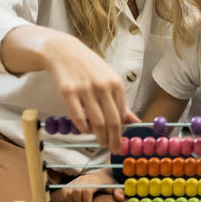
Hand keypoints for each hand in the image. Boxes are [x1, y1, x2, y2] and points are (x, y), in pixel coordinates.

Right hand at [43, 32, 140, 151]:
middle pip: (112, 121)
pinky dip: (83, 128)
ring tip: (101, 142)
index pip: (122, 114)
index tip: (122, 142)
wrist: (64, 52)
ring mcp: (85, 89)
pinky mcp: (68, 92)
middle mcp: (102, 86)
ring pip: (96, 121)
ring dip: (100, 136)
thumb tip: (136, 122)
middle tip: (113, 149)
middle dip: (114, 139)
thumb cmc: (90, 68)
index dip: (122, 131)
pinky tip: (86, 131)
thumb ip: (121, 102)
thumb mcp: (110, 80)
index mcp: (116, 84)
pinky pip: (78, 117)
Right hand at [50, 169, 121, 201]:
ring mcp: (74, 182)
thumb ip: (118, 192)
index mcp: (92, 182)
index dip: (86, 201)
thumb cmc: (108, 183)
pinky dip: (66, 200)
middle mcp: (82, 181)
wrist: (102, 174)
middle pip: (75, 193)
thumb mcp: (115, 187)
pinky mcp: (69, 184)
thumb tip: (121, 199)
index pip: (85, 191)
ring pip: (68, 193)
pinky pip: (64, 193)